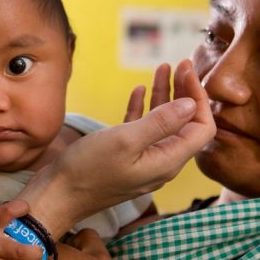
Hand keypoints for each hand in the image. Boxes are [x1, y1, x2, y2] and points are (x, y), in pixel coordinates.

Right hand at [21, 59, 213, 233]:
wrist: (57, 195)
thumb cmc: (89, 170)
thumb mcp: (126, 140)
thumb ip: (162, 122)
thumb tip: (191, 104)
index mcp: (168, 160)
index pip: (201, 127)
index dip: (198, 98)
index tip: (187, 71)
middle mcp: (161, 162)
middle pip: (185, 123)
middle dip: (185, 92)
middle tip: (180, 64)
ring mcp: (143, 161)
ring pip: (163, 124)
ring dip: (164, 95)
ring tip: (161, 68)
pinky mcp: (125, 158)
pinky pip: (142, 130)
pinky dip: (143, 108)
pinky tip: (138, 91)